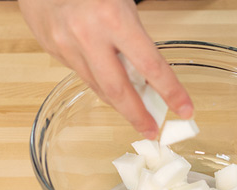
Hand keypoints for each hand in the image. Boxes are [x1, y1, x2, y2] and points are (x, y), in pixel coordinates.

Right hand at [18, 0, 192, 138]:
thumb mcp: (121, 2)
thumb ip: (134, 34)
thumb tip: (150, 71)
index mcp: (114, 18)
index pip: (150, 65)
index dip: (171, 92)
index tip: (185, 109)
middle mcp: (88, 36)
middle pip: (118, 90)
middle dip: (137, 116)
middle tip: (152, 131)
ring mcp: (65, 45)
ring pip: (96, 85)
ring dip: (117, 102)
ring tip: (134, 112)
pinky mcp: (51, 49)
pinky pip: (80, 74)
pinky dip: (97, 82)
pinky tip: (107, 83)